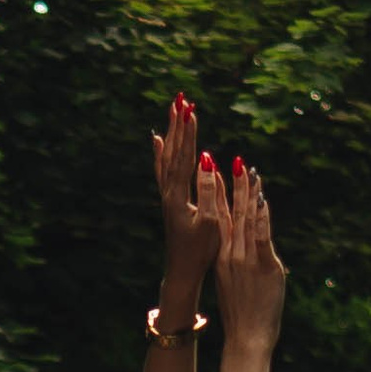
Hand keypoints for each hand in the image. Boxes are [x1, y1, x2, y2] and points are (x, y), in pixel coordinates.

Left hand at [150, 94, 225, 312]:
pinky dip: (162, 153)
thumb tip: (207, 161)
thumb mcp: (211, 223)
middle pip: (173, 152)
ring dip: (172, 133)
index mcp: (179, 197)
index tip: (192, 110)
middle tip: (181, 99)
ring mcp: (167, 196)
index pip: (185, 158)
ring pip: (167, 158)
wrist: (183, 272)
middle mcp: (168, 193)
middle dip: (178, 125)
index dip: (189, 134)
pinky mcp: (169, 201)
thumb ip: (209, 191)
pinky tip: (160, 142)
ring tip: (173, 111)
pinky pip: (163, 170)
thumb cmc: (201, 252)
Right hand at [214, 156, 285, 351]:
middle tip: (231, 161)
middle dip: (231, 185)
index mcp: (222, 257)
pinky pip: (261, 234)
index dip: (217, 195)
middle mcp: (230, 253)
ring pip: (245, 218)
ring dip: (247, 192)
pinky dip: (262, 214)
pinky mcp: (262, 264)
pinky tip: (262, 196)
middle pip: (230, 213)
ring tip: (247, 170)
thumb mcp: (233, 285)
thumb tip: (240, 256)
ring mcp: (245, 258)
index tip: (215, 173)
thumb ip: (236, 265)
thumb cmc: (241, 316)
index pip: (219, 219)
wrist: (246, 337)